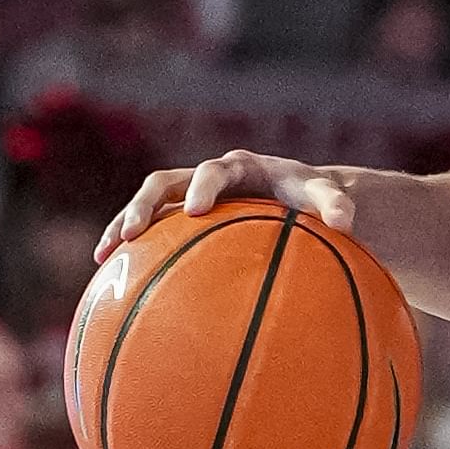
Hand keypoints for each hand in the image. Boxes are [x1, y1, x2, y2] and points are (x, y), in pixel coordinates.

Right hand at [97, 149, 356, 260]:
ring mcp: (187, 196)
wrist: (292, 196)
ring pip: (147, 206)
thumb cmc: (309, 198)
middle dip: (146, 206)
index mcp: (240, 167)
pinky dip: (128, 251)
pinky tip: (109, 281)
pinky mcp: (179, 219)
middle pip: (165, 183)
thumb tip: (346, 223)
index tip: (196, 210)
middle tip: (132, 232)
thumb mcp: (323, 198)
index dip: (203, 187)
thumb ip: (335, 205)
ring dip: (123, 224)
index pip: (217, 170)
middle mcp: (206, 177)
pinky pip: (149, 232)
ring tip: (103, 254)